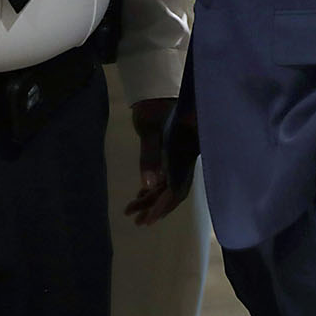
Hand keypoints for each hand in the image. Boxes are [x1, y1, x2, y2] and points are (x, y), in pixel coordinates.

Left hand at [123, 97, 188, 225]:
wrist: (155, 93)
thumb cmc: (154, 106)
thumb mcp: (150, 129)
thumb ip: (150, 155)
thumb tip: (148, 185)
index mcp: (184, 153)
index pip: (177, 186)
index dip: (164, 205)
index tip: (149, 219)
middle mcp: (184, 159)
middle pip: (172, 190)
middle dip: (155, 207)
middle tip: (137, 222)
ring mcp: (179, 158)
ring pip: (166, 185)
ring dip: (150, 199)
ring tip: (131, 213)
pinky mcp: (171, 156)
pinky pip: (163, 177)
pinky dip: (151, 188)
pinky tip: (139, 196)